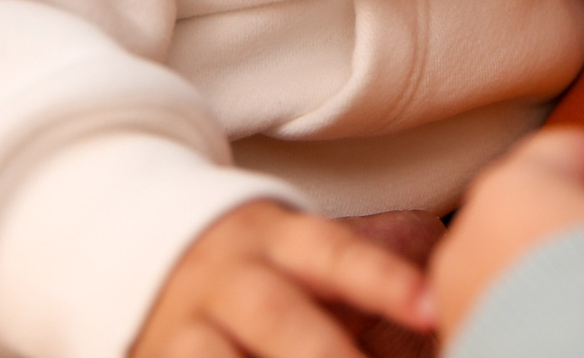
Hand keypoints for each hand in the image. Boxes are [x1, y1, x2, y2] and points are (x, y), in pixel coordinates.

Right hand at [135, 200, 436, 357]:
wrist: (138, 244)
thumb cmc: (254, 267)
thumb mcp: (297, 255)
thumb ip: (356, 280)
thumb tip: (446, 311)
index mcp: (276, 238)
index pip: (335, 253)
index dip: (382, 280)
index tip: (430, 309)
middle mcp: (230, 276)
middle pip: (277, 314)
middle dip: (325, 356)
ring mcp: (186, 323)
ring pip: (215, 356)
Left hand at [433, 124, 583, 337]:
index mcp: (507, 184)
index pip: (580, 151)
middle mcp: (466, 235)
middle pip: (549, 209)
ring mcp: (456, 298)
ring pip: (528, 266)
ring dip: (567, 281)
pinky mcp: (461, 344)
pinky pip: (512, 316)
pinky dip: (544, 323)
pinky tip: (577, 338)